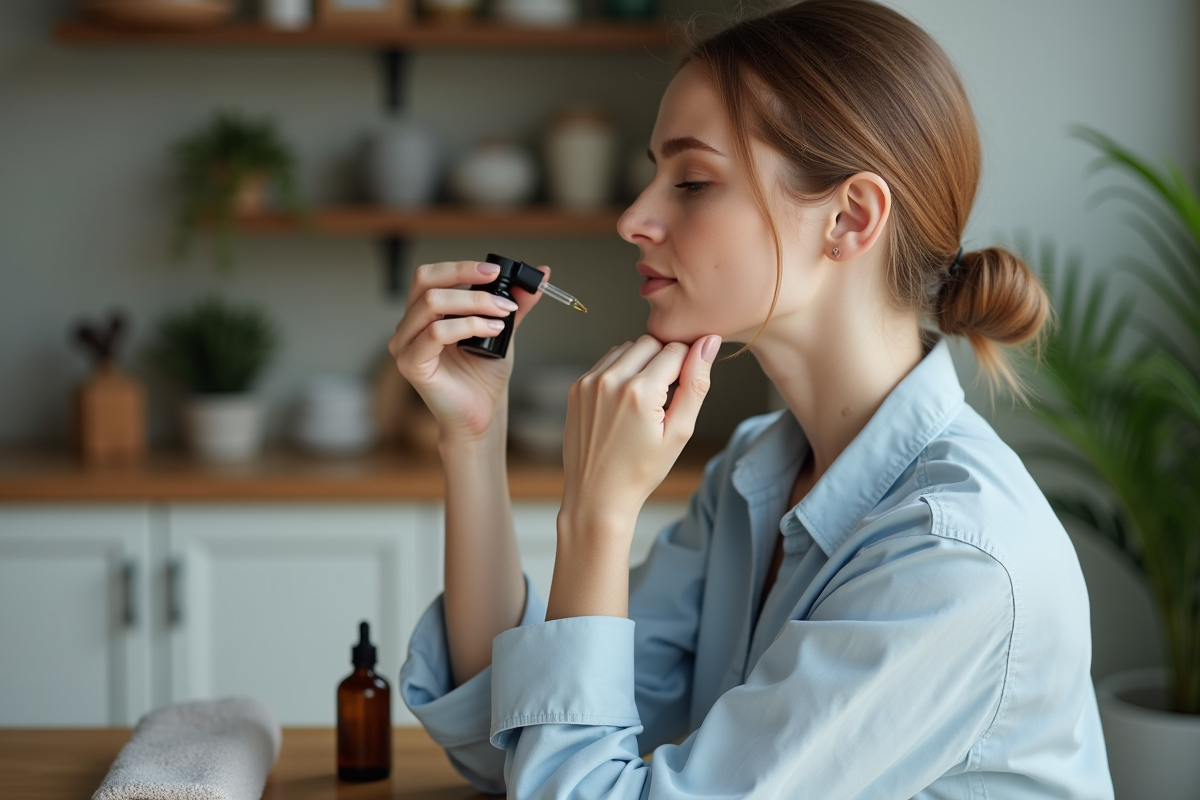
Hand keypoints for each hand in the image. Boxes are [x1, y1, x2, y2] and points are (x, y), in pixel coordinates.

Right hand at [388, 260, 544, 444]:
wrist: (482, 413)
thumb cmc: (485, 375)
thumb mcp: (502, 329)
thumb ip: (515, 301)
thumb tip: (542, 273)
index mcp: (423, 313)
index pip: (431, 275)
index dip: (461, 267)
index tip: (495, 270)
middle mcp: (408, 325)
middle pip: (426, 282)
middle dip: (466, 277)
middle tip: (499, 283)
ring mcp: (405, 345)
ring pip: (432, 304)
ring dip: (474, 303)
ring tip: (503, 313)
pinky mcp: (411, 364)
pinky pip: (436, 333)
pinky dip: (468, 325)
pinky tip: (493, 330)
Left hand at [560, 334, 720, 538]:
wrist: (597, 494)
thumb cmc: (641, 469)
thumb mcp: (679, 432)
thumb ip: (696, 383)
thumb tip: (709, 342)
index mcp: (639, 392)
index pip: (675, 350)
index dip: (686, 366)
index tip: (681, 391)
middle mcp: (610, 380)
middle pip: (651, 342)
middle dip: (663, 360)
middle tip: (663, 397)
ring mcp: (589, 382)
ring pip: (627, 347)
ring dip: (641, 363)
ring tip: (643, 401)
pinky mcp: (577, 387)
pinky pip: (607, 361)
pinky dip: (620, 371)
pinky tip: (624, 402)